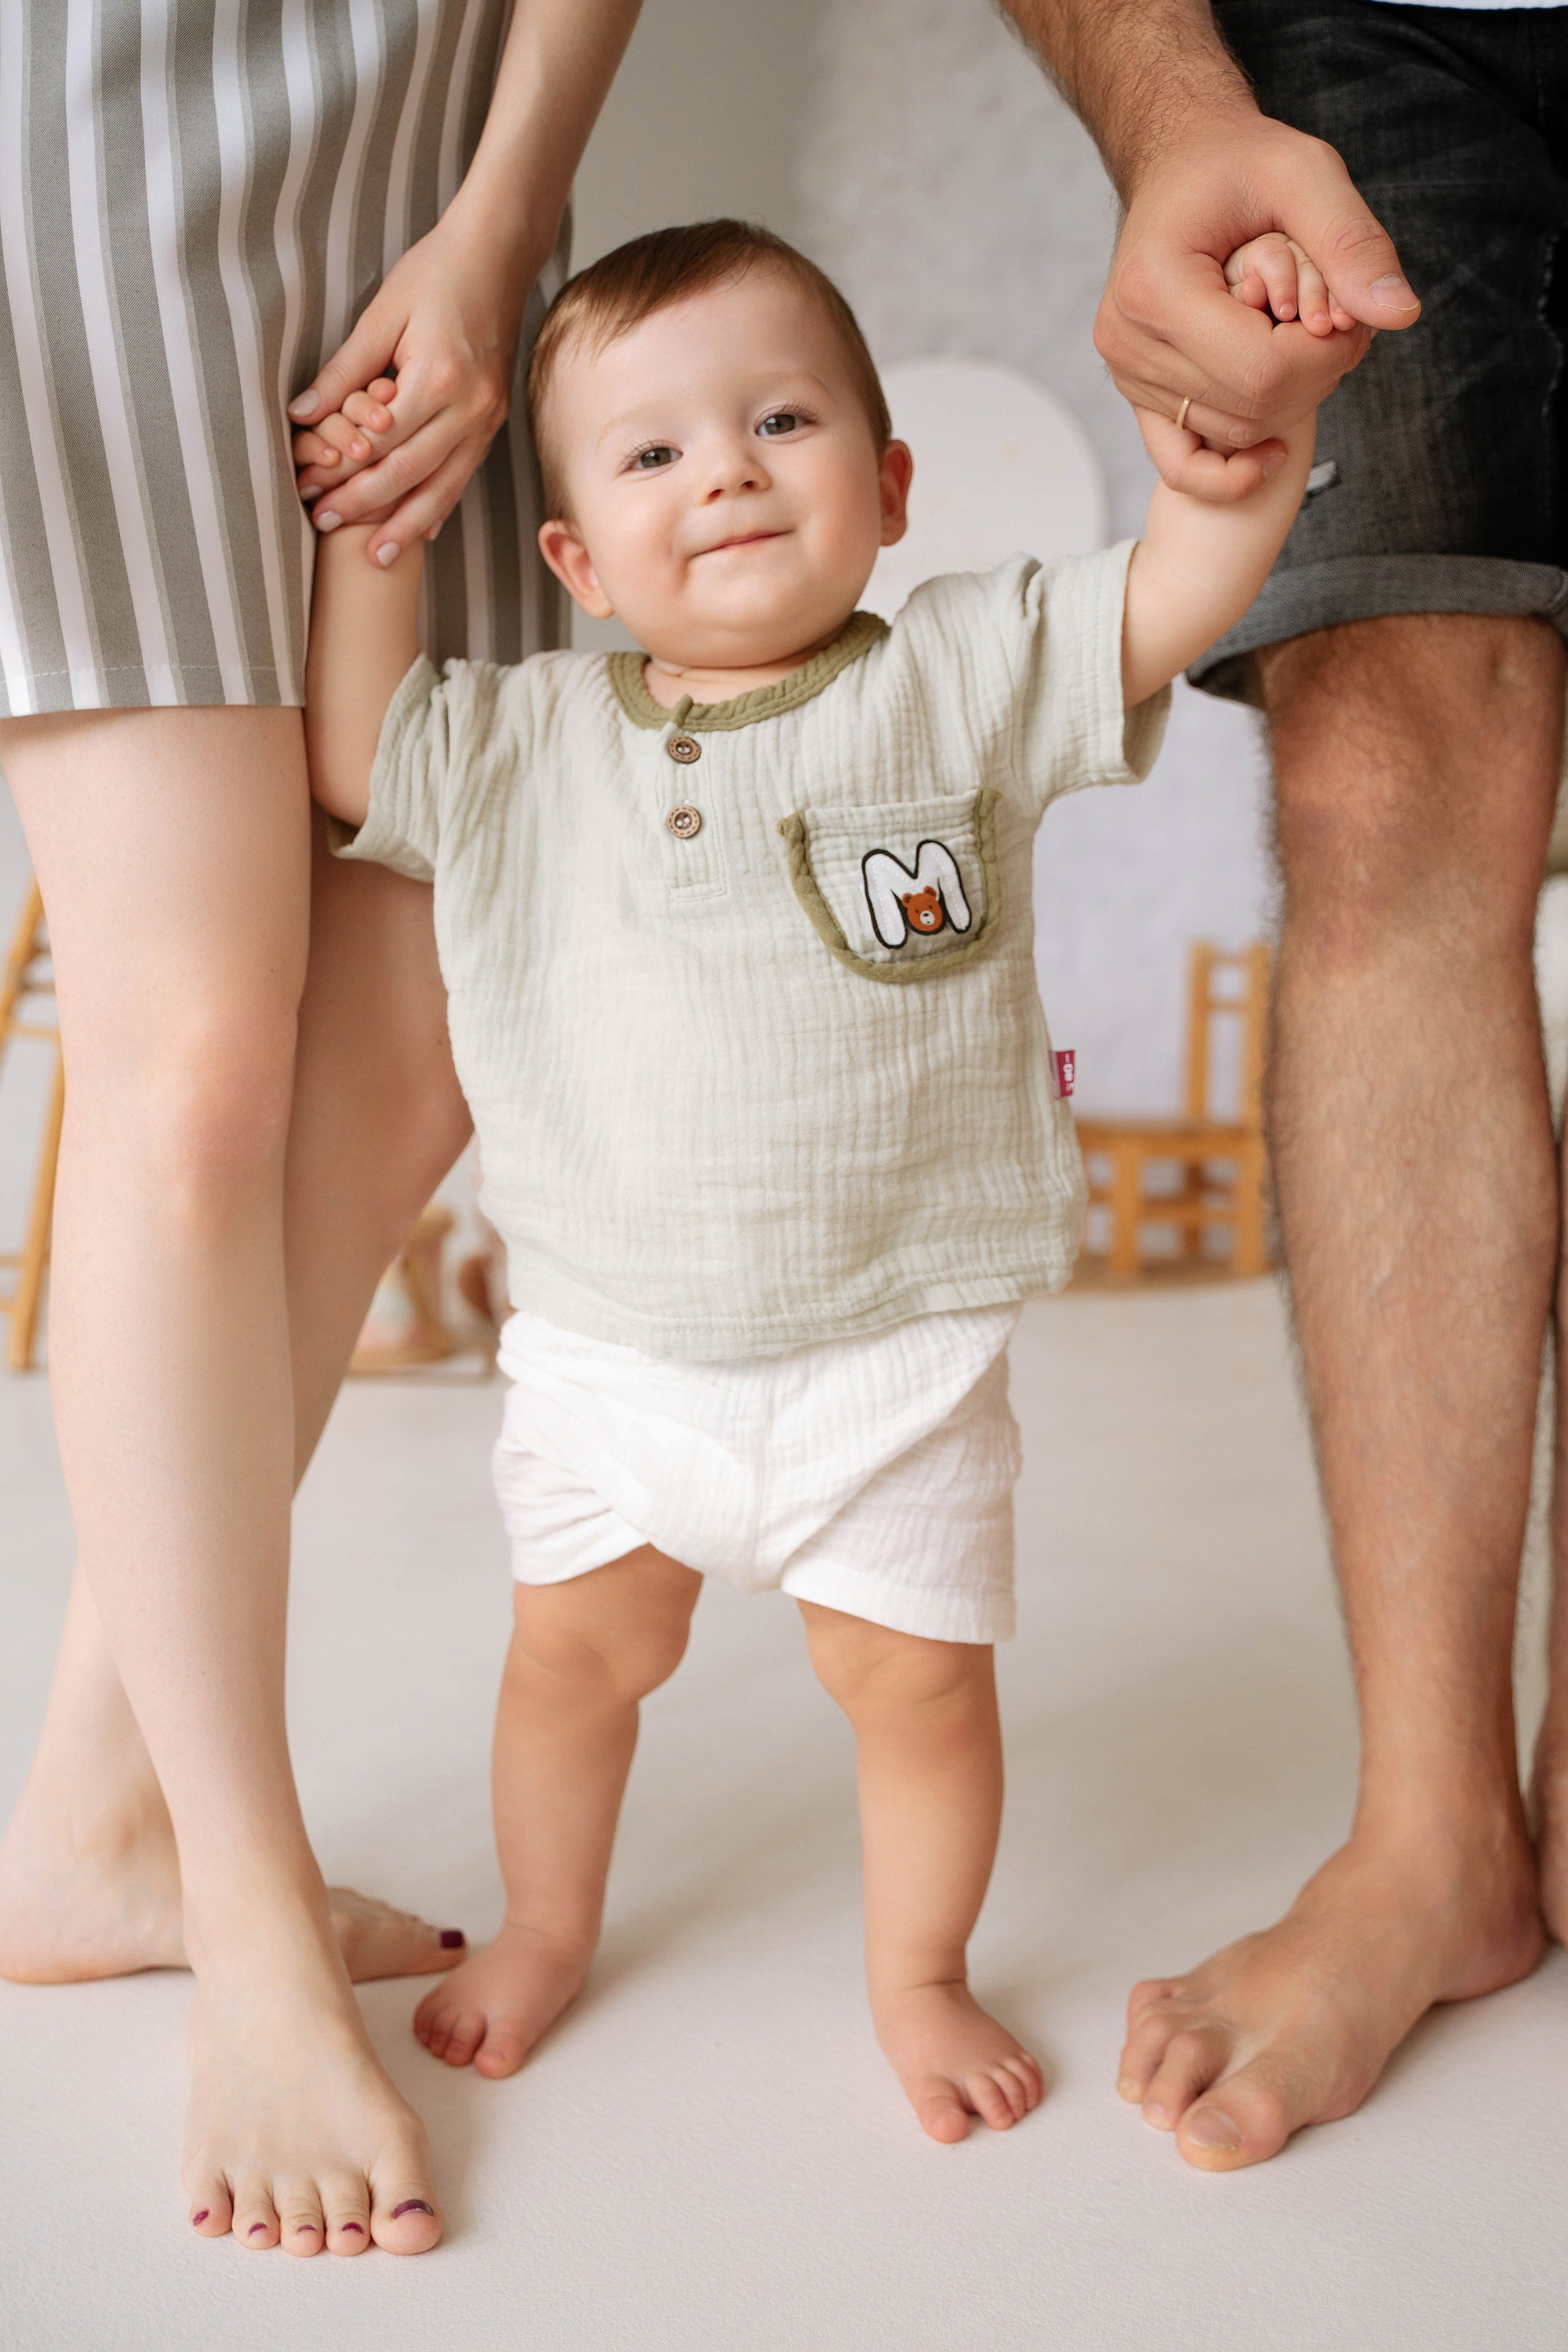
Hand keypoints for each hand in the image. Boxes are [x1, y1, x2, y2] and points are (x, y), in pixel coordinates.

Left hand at [290, 209, 538, 562]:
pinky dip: (440, 505)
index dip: (341, 470)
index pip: (380, 440)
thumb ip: (345, 369)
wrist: (498, 256)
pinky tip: (422, 532)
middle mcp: (469, 407)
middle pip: (409, 472)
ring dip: (406, 525)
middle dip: (364, 505)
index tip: (307, 488)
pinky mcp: (493, 420)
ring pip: (442, 486)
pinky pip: (463, 474)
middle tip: (324, 525)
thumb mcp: (382, 313)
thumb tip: (302, 413)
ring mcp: (487, 418)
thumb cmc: (436, 273)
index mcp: (438, 377)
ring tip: (376, 557)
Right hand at [1097, 113, 1417, 502]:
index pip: (1261, 371)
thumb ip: (1352, 242)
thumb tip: (1400, 314)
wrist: (1180, 165)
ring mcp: (1127, 373)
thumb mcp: (1305, 174)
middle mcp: (1129, 341)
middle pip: (1251, 408)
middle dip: (1314, 376)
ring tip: (1304, 341)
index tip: (1349, 320)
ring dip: (1289, 400)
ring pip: (1233, 431)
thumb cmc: (1237, 162)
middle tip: (1337, 326)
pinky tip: (1272, 452)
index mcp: (1155, 289)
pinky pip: (1182, 463)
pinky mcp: (1136, 392)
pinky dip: (1232, 470)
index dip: (1325, 360)